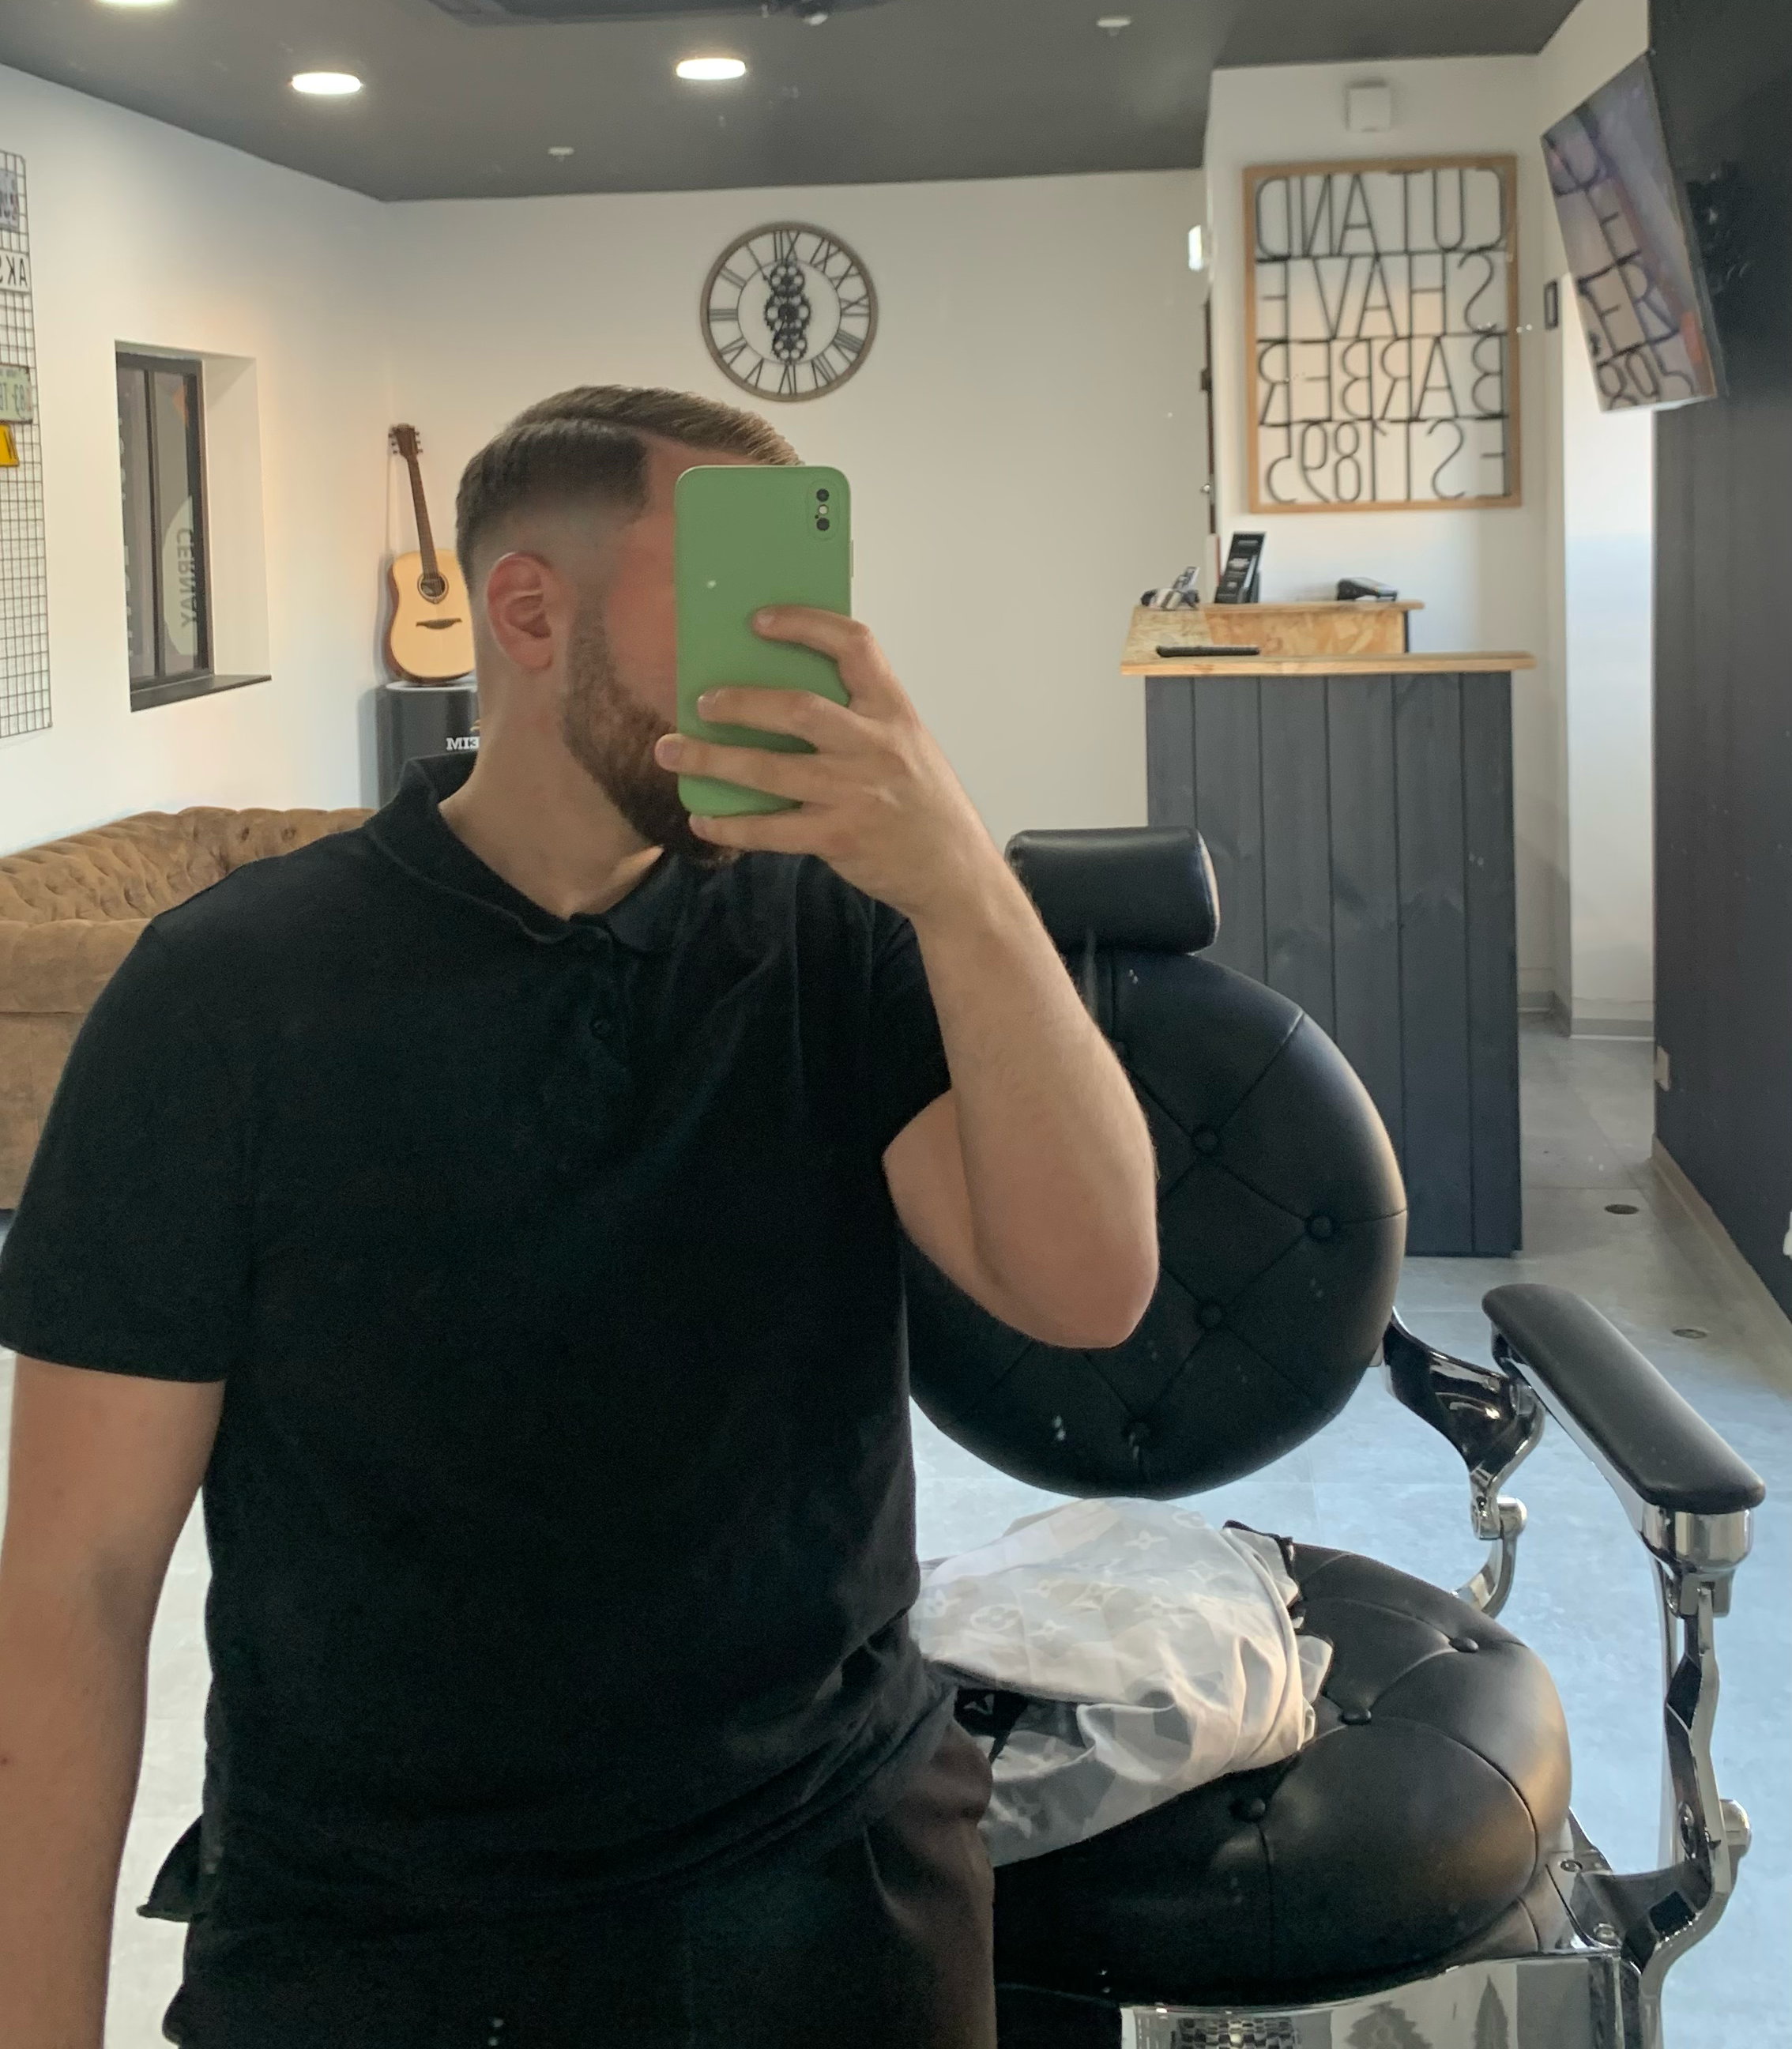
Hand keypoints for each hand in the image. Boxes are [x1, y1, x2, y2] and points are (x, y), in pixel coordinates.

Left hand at [651, 608, 1001, 926]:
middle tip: (701, 701)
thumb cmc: (924, 805)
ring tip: (672, 751)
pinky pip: (771, 830)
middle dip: (740, 702)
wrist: (955, 873)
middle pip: (797, 708)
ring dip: (712, 759)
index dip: (804, 625)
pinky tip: (703, 819)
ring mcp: (856, 793)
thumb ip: (858, 722)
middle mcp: (876, 746)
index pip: (855, 646)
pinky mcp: (839, 838)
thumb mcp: (908, 747)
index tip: (759, 620)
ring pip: (770, 769)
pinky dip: (730, 824)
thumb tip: (776, 704)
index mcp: (895, 712)